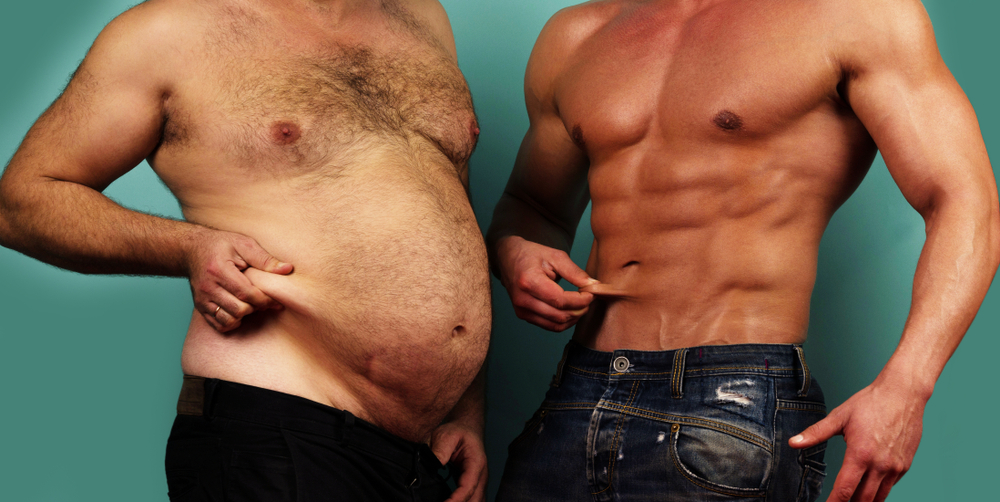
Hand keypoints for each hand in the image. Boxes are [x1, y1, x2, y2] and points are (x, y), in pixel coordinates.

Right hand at [185, 228, 293, 332]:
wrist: (191, 249)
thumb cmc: (221, 245)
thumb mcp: (244, 244)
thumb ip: (265, 259)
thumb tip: (287, 269)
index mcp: (219, 270)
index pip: (246, 293)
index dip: (265, 300)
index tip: (276, 300)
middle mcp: (208, 287)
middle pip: (239, 309)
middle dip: (256, 307)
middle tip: (262, 300)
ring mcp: (202, 299)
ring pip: (229, 320)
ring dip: (244, 315)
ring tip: (250, 304)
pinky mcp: (200, 306)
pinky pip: (218, 324)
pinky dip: (232, 322)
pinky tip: (239, 310)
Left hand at [430, 422, 486, 501]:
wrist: (468, 428)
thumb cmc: (458, 431)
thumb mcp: (446, 435)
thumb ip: (440, 450)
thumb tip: (435, 465)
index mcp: (476, 463)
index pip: (468, 487)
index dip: (456, 500)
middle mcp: (481, 476)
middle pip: (475, 500)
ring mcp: (479, 482)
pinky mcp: (473, 486)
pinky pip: (472, 500)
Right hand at [495, 235, 596, 330]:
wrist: (508, 258)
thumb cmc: (531, 255)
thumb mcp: (555, 256)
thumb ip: (574, 272)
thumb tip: (593, 286)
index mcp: (529, 281)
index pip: (560, 300)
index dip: (580, 300)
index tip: (591, 293)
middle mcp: (522, 299)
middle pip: (559, 316)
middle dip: (580, 310)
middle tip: (589, 299)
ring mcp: (521, 310)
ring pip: (556, 325)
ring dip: (574, 318)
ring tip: (582, 305)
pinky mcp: (523, 315)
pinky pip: (549, 326)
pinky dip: (564, 321)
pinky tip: (571, 310)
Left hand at [789, 374, 926, 501]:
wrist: (903, 394)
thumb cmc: (871, 402)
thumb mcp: (839, 416)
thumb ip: (816, 433)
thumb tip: (793, 443)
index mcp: (860, 454)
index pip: (845, 489)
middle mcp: (880, 465)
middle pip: (863, 500)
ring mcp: (895, 467)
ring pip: (879, 498)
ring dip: (864, 501)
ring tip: (851, 499)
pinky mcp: (905, 466)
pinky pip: (890, 487)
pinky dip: (878, 491)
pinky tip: (868, 487)